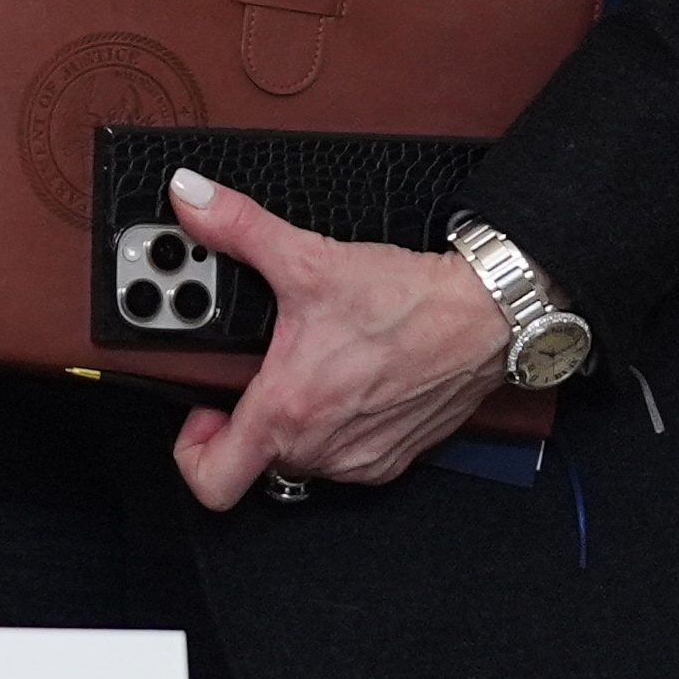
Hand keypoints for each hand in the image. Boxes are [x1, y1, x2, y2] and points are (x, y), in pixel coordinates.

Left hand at [163, 169, 518, 503]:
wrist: (487, 317)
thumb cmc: (408, 302)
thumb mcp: (306, 258)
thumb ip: (236, 227)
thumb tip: (192, 199)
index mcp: (290, 410)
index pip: (212, 479)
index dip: (191, 448)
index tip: (201, 409)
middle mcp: (324, 448)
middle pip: (253, 463)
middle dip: (240, 421)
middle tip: (247, 376)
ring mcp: (362, 459)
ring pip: (298, 462)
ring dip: (288, 425)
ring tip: (295, 372)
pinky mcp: (395, 458)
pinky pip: (342, 460)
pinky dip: (330, 431)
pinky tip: (336, 387)